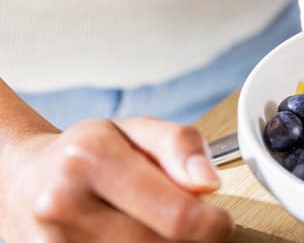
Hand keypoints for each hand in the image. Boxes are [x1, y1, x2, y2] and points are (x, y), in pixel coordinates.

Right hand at [0, 117, 233, 242]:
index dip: (213, 225)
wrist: (25, 179)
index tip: (220, 221)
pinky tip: (131, 237)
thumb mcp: (138, 130)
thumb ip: (181, 146)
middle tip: (183, 220)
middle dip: (188, 237)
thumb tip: (208, 183)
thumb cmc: (90, 153)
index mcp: (91, 157)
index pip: (178, 215)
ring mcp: (52, 242)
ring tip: (152, 224)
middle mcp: (64, 202)